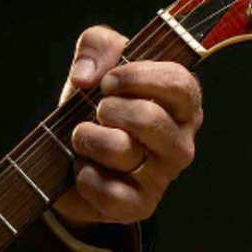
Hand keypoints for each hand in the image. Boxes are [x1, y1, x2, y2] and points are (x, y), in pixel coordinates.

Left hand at [52, 25, 202, 227]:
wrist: (68, 161)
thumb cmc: (93, 108)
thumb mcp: (96, 65)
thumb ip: (98, 45)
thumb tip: (87, 77)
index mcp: (182, 104)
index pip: (180, 83)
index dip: (136, 77)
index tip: (107, 82)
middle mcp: (181, 141)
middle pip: (148, 117)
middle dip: (108, 110)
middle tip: (97, 112)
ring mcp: (162, 176)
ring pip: (121, 150)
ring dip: (88, 139)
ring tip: (83, 139)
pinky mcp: (138, 206)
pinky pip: (108, 191)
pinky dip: (85, 177)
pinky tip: (83, 170)